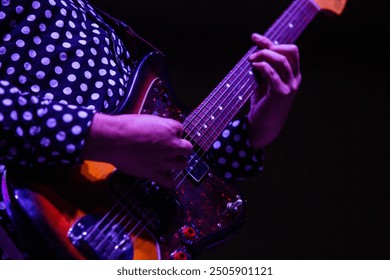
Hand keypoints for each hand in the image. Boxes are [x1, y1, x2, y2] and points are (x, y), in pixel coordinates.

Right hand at [83, 113, 192, 187]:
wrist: (114, 140)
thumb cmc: (127, 126)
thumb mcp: (148, 120)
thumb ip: (159, 128)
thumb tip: (160, 133)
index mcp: (171, 128)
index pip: (180, 131)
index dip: (172, 134)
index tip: (163, 136)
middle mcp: (173, 145)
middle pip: (187, 149)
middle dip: (180, 149)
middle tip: (170, 149)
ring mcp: (166, 160)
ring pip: (183, 165)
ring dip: (176, 163)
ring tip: (166, 162)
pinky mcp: (156, 173)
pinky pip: (170, 182)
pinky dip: (167, 181)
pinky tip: (162, 177)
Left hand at [247, 33, 301, 148]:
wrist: (263, 126)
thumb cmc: (263, 104)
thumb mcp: (264, 83)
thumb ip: (265, 68)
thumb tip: (256, 52)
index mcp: (293, 75)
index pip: (289, 50)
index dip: (271, 42)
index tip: (254, 38)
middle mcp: (295, 79)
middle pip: (290, 51)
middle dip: (271, 46)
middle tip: (253, 52)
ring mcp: (290, 86)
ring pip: (282, 60)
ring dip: (264, 55)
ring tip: (251, 60)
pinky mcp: (281, 93)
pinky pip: (272, 73)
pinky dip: (262, 66)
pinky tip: (254, 66)